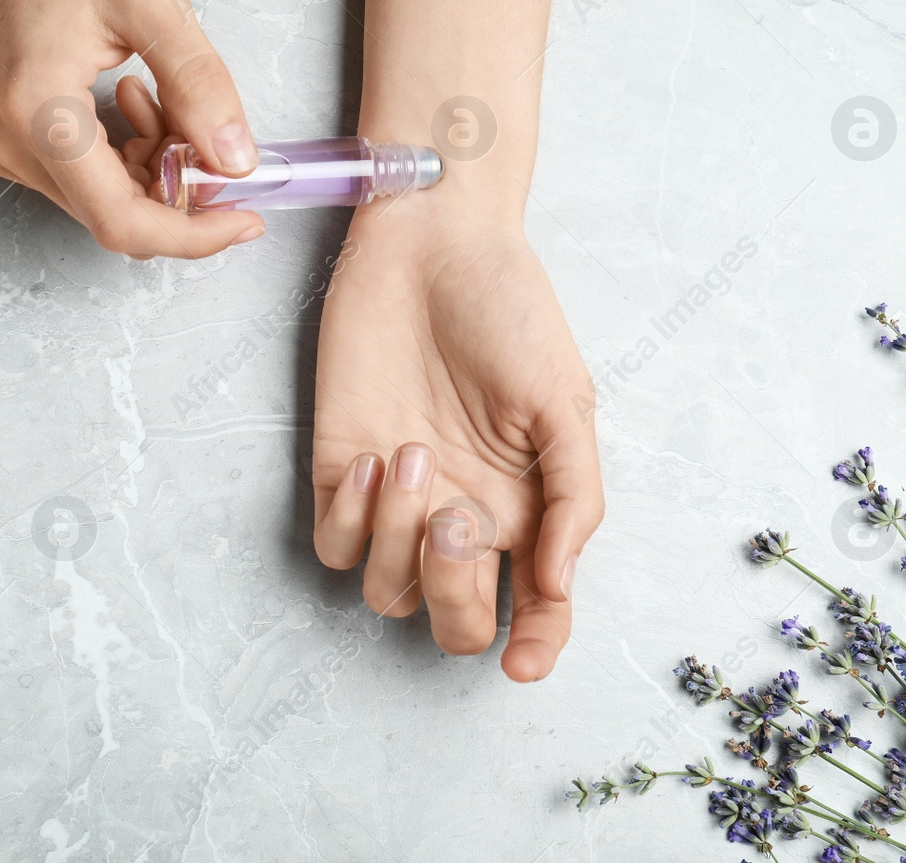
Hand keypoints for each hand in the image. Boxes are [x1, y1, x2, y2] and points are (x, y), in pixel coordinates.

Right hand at [0, 0, 264, 257]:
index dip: (191, 235)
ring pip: (108, 201)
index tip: (246, 218)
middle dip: (179, 192)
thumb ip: (199, 85)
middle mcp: (14, 144)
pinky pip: (91, 178)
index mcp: (39, 114)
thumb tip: (236, 162)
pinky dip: (133, 155)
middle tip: (211, 132)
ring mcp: (11, 146)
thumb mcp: (153, 1)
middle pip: (117, 217)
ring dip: (157, 169)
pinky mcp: (20, 139)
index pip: (122, 220)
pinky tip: (138, 100)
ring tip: (162, 94)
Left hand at [311, 195, 603, 681]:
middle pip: (453, 616)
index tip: (520, 663)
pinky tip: (371, 456)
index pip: (533, 608)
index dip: (534, 647)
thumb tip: (555, 586)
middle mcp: (461, 512)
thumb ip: (571, 498)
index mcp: (525, 505)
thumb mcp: (566, 399)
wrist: (433, 242)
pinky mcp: (338, 469)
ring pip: (387, 590)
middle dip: (453, 592)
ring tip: (412, 455)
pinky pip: (334, 544)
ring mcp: (398, 497)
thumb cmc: (509, 311)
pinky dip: (351, 519)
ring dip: (398, 540)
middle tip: (454, 518)